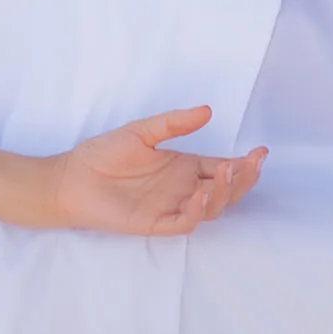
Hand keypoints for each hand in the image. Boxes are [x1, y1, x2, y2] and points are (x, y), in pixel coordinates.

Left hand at [35, 107, 267, 235]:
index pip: (223, 168)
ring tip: (226, 175)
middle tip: (252, 164)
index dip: (244, 164)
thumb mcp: (142, 131)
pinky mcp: (156, 222)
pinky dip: (197, 211)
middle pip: (225, 191)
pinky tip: (202, 195)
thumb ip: (174, 123)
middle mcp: (183, 188)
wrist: (72, 178)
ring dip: (224, 194)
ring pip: (211, 208)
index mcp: (184, 167)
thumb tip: (207, 111)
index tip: (260, 151)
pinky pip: (185, 222)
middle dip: (243, 179)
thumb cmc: (104, 154)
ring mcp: (171, 207)